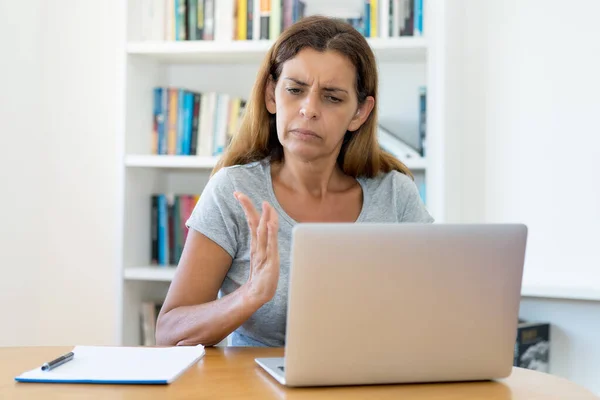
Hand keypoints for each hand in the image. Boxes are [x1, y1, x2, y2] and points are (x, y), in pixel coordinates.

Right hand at [234, 191, 279, 305]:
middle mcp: (258, 246)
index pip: (251, 221)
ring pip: (263, 233)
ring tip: (264, 204)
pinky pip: (270, 246)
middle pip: (253, 223)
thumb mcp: (263, 255)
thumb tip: (265, 228)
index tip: (238, 193)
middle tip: (239, 193)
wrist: (260, 294)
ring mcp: (263, 254)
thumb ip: (265, 241)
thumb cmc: (262, 274)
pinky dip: (270, 234)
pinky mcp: (270, 262)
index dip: (246, 207)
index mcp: (256, 243)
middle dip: (247, 207)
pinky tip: (270, 224)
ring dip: (264, 217)